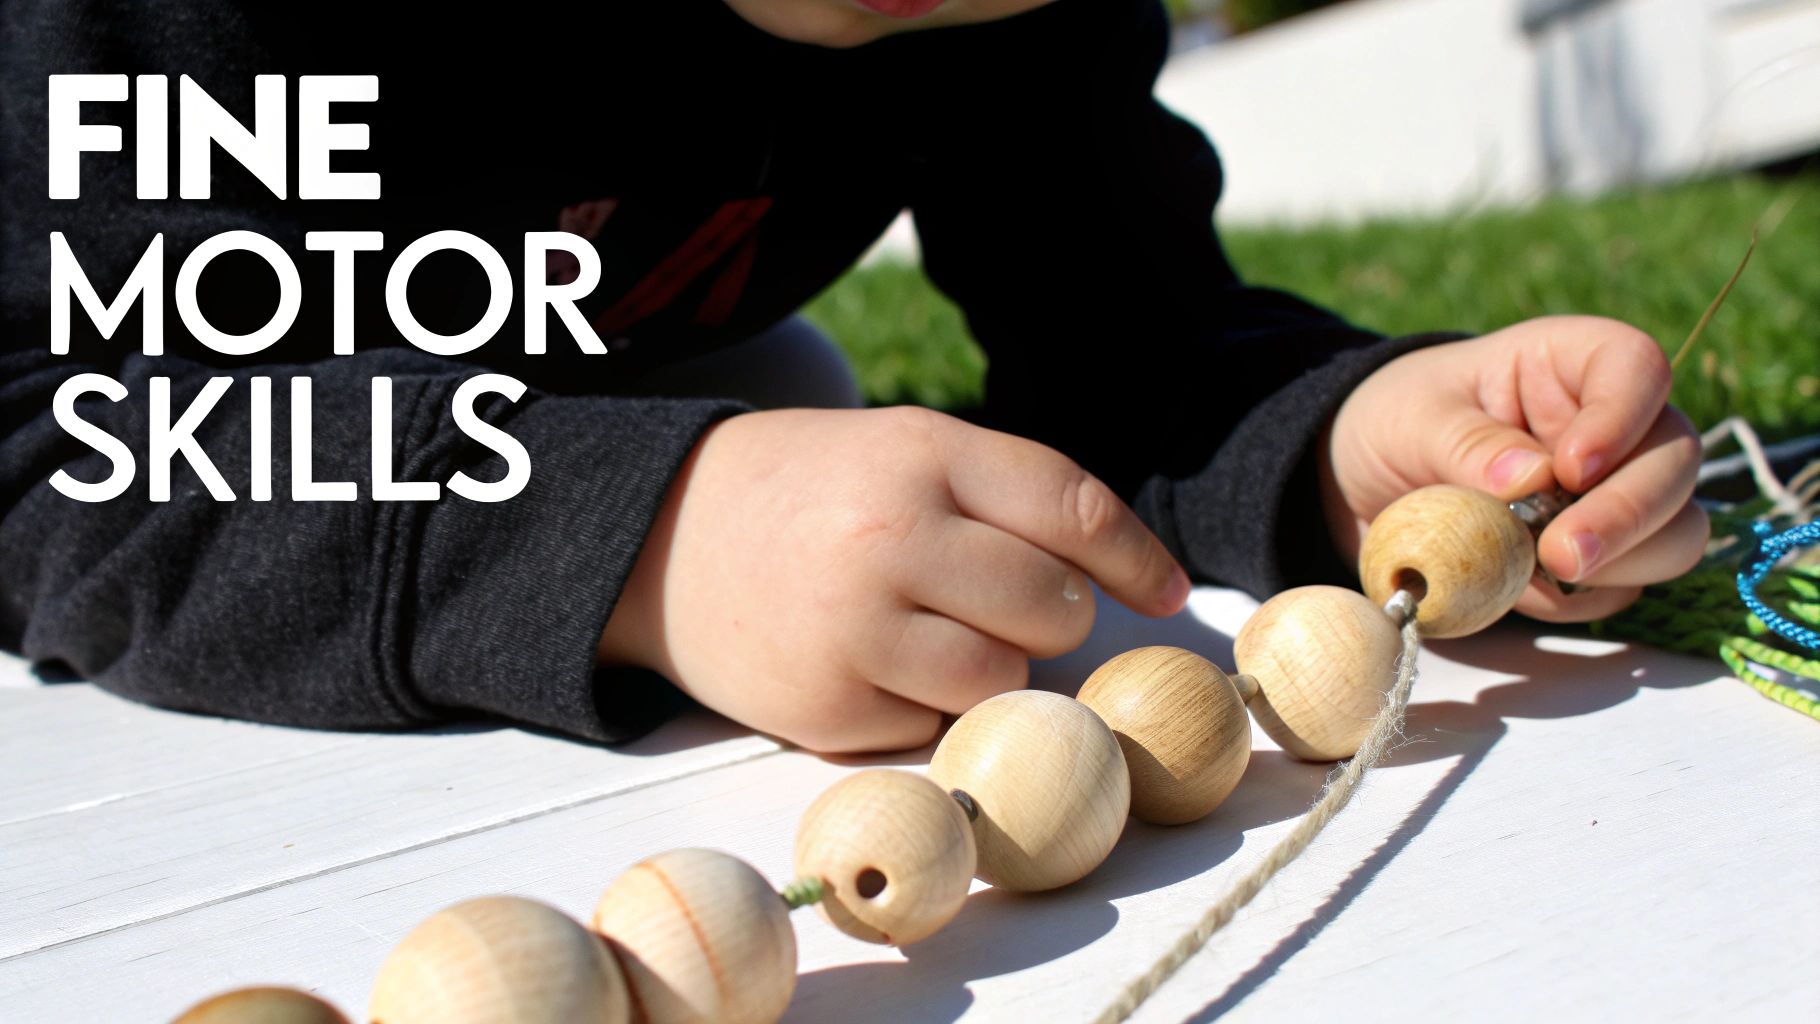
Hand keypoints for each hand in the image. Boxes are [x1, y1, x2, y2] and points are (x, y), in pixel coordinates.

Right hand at [598, 407, 1189, 752]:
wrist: (661, 539)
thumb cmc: (810, 491)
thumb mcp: (901, 450)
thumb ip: (1006, 495)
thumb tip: (1127, 581)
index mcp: (920, 455)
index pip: (1070, 510)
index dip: (1136, 558)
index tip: (1168, 595)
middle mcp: (891, 536)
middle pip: (1053, 606)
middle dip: (1050, 613)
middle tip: (1000, 599)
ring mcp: (856, 628)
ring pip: (1004, 679)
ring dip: (994, 666)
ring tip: (934, 631)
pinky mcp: (827, 706)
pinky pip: (934, 725)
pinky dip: (926, 704)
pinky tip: (874, 662)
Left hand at [1321, 315, 1708, 623]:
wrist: (1364, 483)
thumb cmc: (1395, 422)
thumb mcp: (1411, 420)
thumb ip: (1466, 445)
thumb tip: (1532, 478)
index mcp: (1569, 364)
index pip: (1637, 367)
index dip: (1622, 418)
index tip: (1572, 468)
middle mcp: (1612, 426)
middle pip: (1675, 460)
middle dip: (1628, 513)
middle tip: (1563, 554)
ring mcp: (1615, 494)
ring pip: (1676, 531)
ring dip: (1624, 562)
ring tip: (1547, 574)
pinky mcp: (1600, 556)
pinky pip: (1624, 587)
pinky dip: (1583, 598)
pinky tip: (1524, 590)